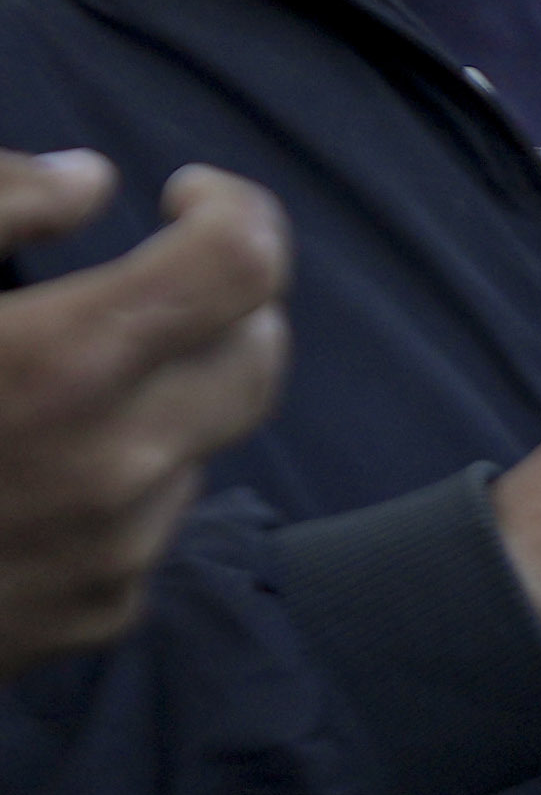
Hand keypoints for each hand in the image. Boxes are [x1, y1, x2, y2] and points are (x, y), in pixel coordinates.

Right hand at [0, 153, 295, 677]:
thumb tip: (89, 181)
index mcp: (61, 362)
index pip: (243, 266)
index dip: (236, 210)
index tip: (186, 198)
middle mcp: (117, 464)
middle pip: (260, 356)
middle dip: (228, 301)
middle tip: (155, 277)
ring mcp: (118, 551)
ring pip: (204, 443)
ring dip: (164, 397)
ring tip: (56, 383)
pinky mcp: (103, 613)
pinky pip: (151, 523)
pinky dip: (119, 479)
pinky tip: (26, 473)